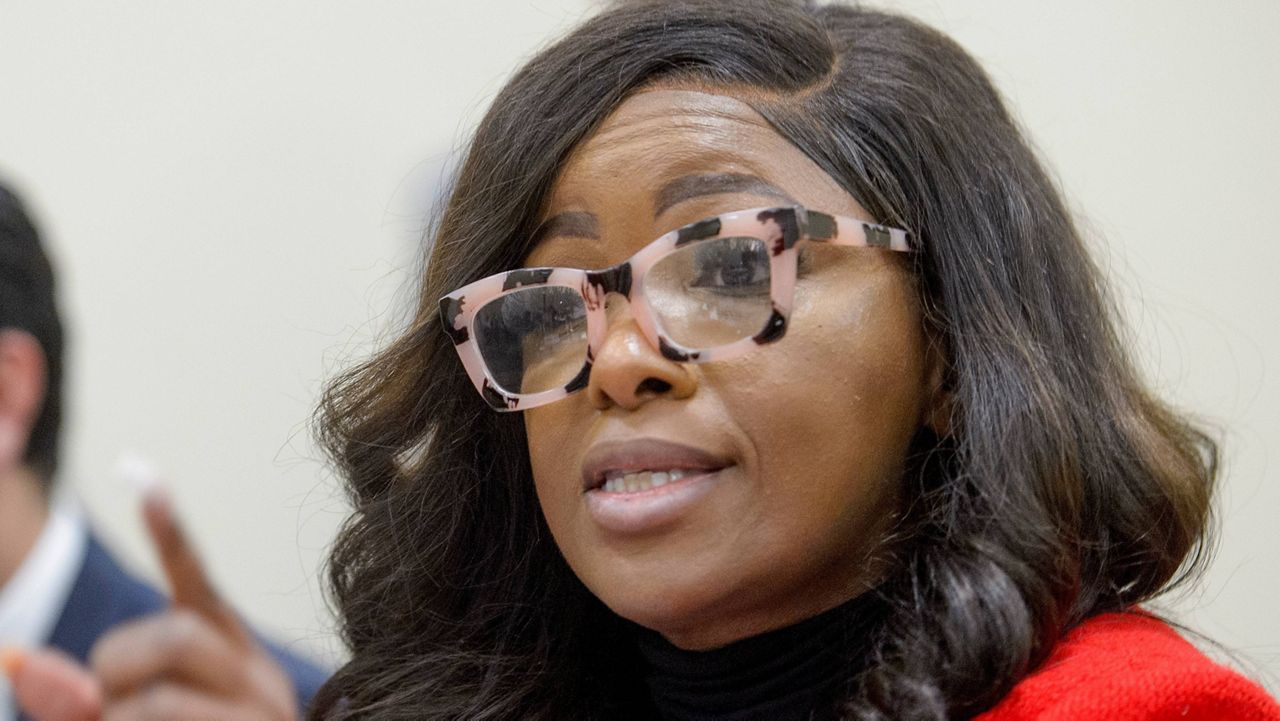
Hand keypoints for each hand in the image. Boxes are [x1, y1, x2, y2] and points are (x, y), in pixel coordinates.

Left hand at [3, 489, 299, 720]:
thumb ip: (78, 700)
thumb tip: (22, 664)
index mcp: (235, 660)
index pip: (199, 582)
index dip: (169, 532)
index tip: (139, 473)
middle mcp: (261, 682)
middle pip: (171, 638)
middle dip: (114, 669)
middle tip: (107, 708)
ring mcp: (261, 720)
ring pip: (157, 700)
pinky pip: (164, 715)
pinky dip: (123, 711)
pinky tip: (127, 678)